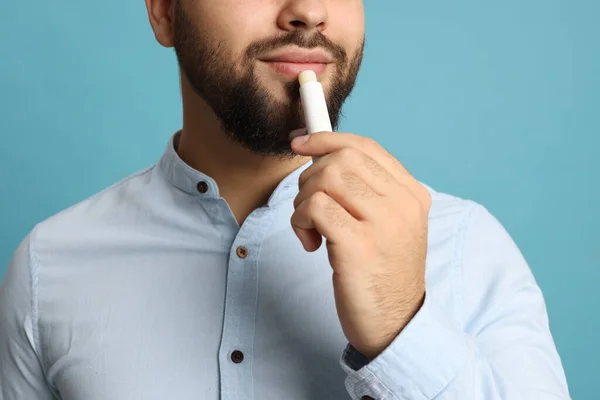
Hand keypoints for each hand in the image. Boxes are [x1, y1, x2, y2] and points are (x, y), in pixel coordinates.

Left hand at [290, 132, 430, 359]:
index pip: (366, 146)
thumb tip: (322, 155)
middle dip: (310, 176)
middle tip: (308, 207)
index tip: (301, 142)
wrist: (395, 323)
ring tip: (311, 228)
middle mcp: (403, 204)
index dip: (327, 139)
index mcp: (412, 194)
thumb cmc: (382, 273)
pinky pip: (315, 207)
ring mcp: (384, 224)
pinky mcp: (359, 246)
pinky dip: (301, 220)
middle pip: (342, 158)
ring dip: (303, 201)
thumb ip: (367, 191)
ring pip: (326, 178)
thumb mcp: (388, 225)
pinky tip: (312, 243)